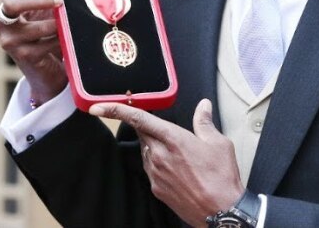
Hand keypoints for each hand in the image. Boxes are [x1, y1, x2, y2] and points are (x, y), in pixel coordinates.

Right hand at [0, 0, 66, 103]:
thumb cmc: (47, 33)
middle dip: (40, 0)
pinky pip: (48, 44)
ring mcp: (11, 41)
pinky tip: (70, 38)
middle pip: (12, 3)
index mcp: (8, 1)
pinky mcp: (24, 57)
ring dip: (59, 24)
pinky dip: (63, 38)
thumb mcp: (47, 10)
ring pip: (37, 28)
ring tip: (72, 22)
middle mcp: (3, 20)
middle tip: (62, 0)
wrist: (45, 70)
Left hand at [90, 98, 243, 225]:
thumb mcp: (219, 144)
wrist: (221, 212)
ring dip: (155, 146)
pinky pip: (151, 169)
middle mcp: (160, 155)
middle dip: (147, 128)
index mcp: (174, 139)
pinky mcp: (157, 188)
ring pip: (146, 151)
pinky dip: (158, 163)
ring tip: (180, 154)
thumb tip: (203, 106)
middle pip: (142, 133)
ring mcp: (156, 173)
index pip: (138, 119)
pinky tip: (177, 169)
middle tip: (166, 131)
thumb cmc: (222, 178)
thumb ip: (205, 122)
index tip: (97, 107)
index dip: (115, 110)